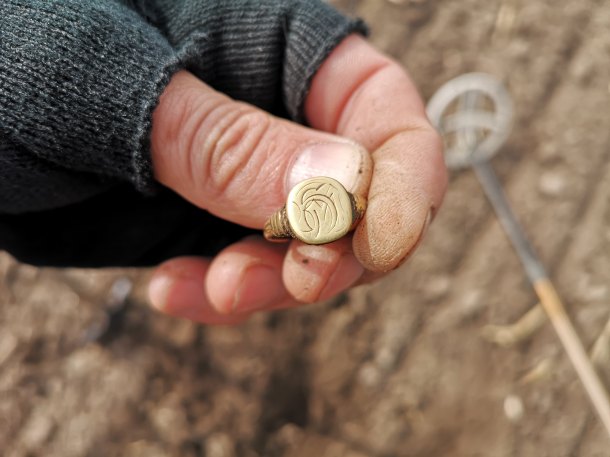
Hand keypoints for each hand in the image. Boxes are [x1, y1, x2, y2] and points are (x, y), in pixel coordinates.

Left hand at [147, 35, 446, 324]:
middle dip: (336, 251)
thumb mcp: (128, 80)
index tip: (383, 244)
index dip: (404, 183)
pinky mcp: (200, 216)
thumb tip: (341, 186)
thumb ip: (231, 139)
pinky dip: (212, 289)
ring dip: (273, 283)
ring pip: (301, 248)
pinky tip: (173, 289)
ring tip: (219, 291)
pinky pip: (235, 266)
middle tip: (302, 283)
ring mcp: (242, 171)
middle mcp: (276, 113)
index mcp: (281, 46)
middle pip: (356, 195)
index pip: (384, 112)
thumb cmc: (38, 46)